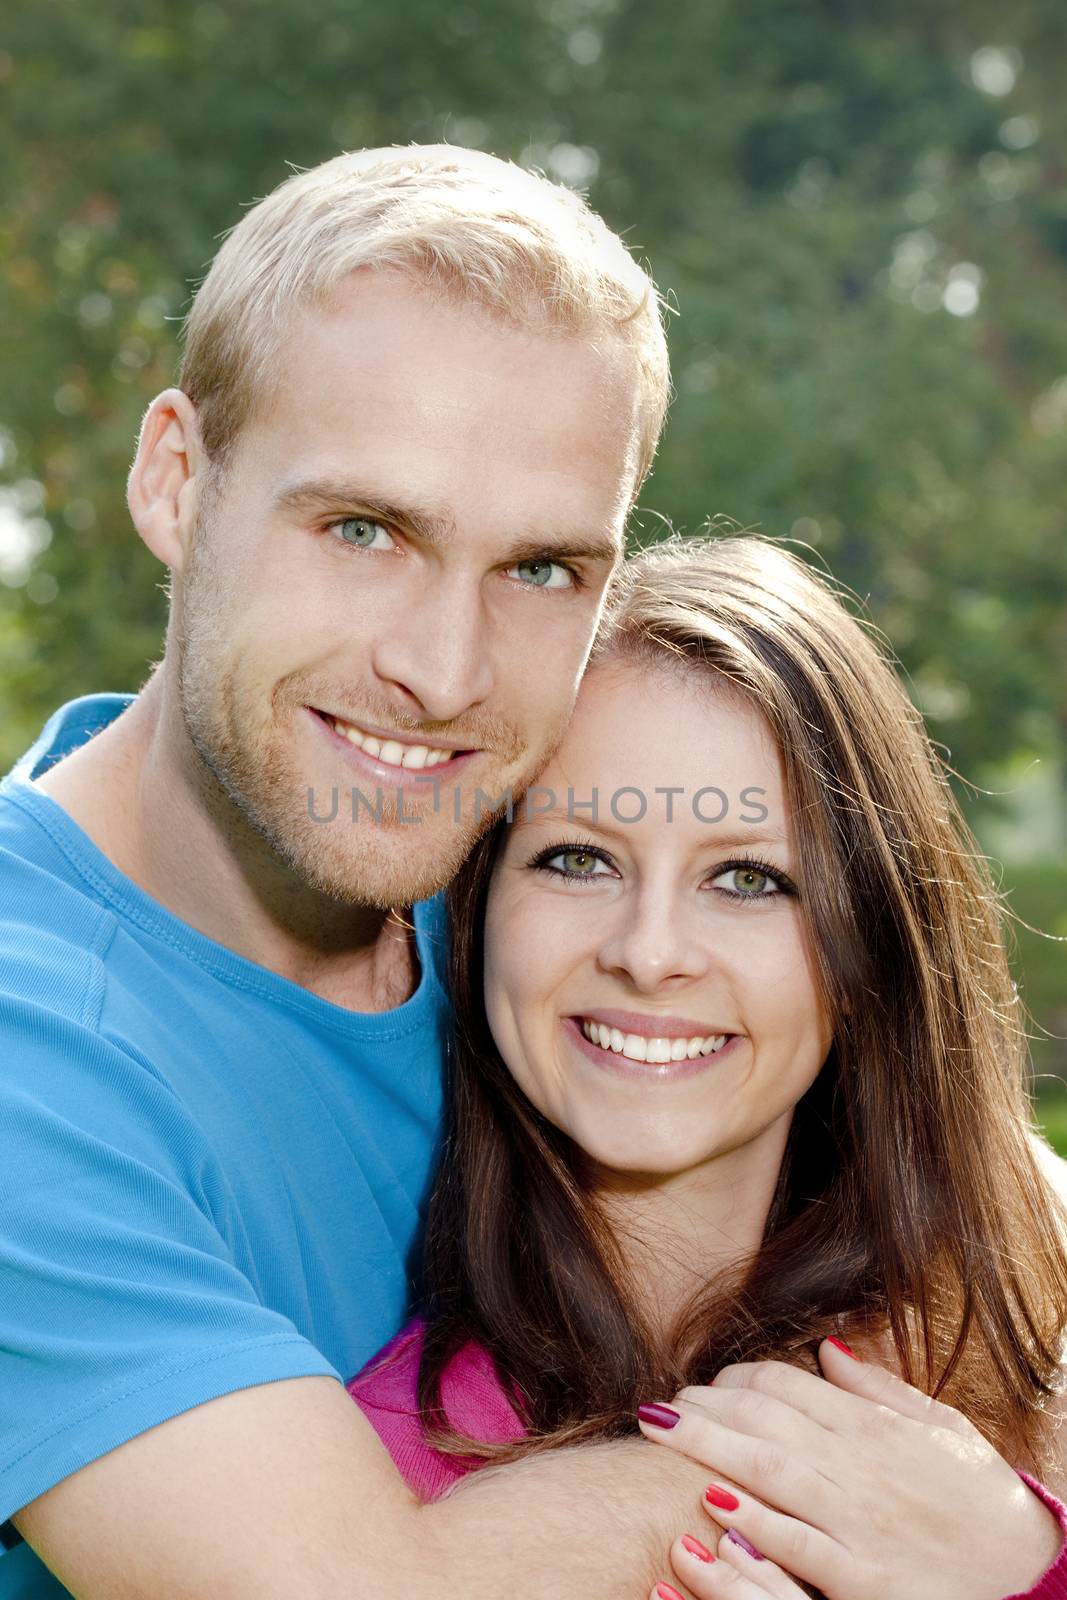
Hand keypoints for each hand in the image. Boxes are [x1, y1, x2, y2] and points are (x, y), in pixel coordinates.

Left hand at [637, 1337, 1062, 1599]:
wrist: (1029, 1572)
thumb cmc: (981, 1498)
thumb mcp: (940, 1427)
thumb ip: (879, 1388)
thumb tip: (826, 1348)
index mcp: (874, 1428)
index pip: (788, 1386)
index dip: (736, 1380)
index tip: (703, 1384)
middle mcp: (860, 1466)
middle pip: (766, 1420)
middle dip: (706, 1408)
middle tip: (659, 1406)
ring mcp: (860, 1521)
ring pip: (772, 1472)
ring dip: (709, 1448)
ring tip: (661, 1432)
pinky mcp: (863, 1577)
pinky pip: (799, 1546)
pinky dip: (755, 1524)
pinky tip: (710, 1505)